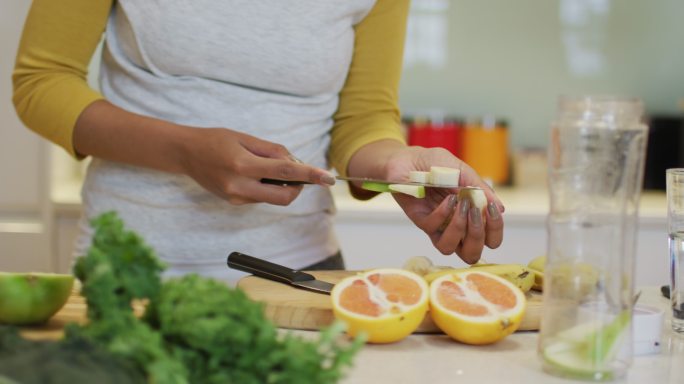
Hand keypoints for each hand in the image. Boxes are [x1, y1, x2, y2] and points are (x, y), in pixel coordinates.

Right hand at [180, 127, 334, 204]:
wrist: (185, 153)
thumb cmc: (215, 140)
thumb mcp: (245, 138)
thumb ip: (273, 151)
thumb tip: (295, 162)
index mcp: (243, 165)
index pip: (285, 172)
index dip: (310, 175)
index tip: (328, 178)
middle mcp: (240, 186)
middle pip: (284, 196)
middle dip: (298, 186)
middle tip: (297, 172)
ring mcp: (236, 198)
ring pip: (274, 198)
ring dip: (281, 185)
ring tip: (266, 166)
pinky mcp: (235, 202)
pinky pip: (261, 198)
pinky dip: (267, 187)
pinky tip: (254, 174)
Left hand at [347, 141, 503, 263]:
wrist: (406, 157)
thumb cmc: (434, 164)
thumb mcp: (462, 171)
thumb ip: (480, 189)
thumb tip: (500, 208)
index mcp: (470, 215)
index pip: (489, 239)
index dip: (495, 232)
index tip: (492, 210)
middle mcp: (454, 226)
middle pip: (472, 253)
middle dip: (478, 237)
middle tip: (476, 213)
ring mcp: (436, 225)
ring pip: (449, 249)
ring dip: (459, 230)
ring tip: (462, 207)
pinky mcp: (420, 220)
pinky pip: (433, 228)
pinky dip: (443, 214)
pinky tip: (447, 198)